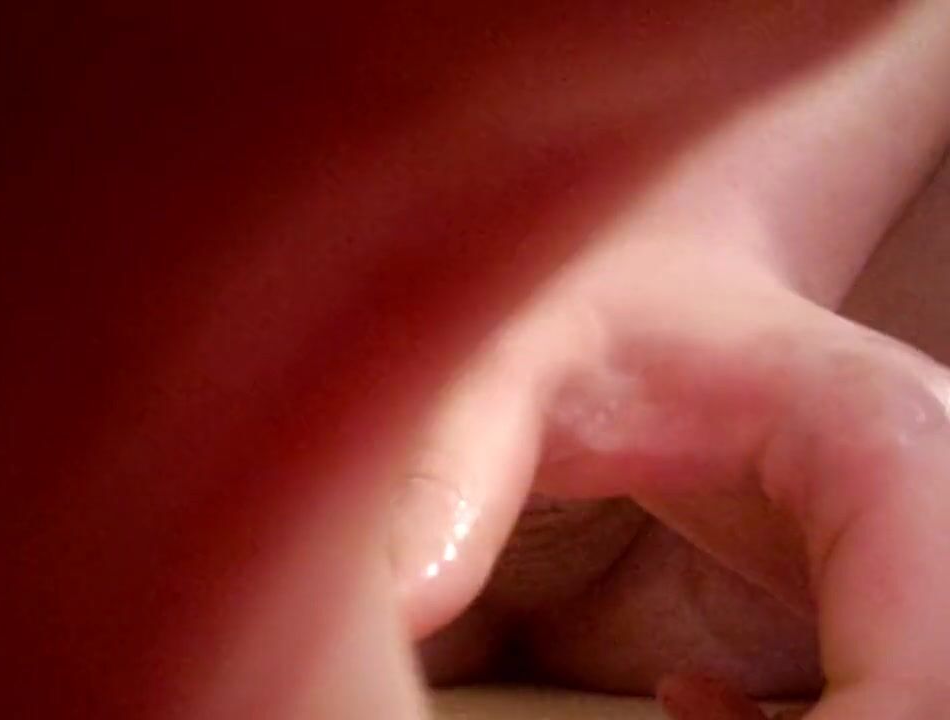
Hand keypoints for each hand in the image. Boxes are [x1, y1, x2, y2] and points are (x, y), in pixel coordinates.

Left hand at [394, 244, 949, 717]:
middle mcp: (929, 503)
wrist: (648, 286)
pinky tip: (687, 703)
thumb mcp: (504, 361)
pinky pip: (881, 707)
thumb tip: (403, 607)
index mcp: (878, 438)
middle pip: (940, 705)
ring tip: (677, 713)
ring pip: (922, 711)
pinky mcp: (868, 602)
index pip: (925, 667)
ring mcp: (910, 560)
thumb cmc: (590, 310)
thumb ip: (454, 470)